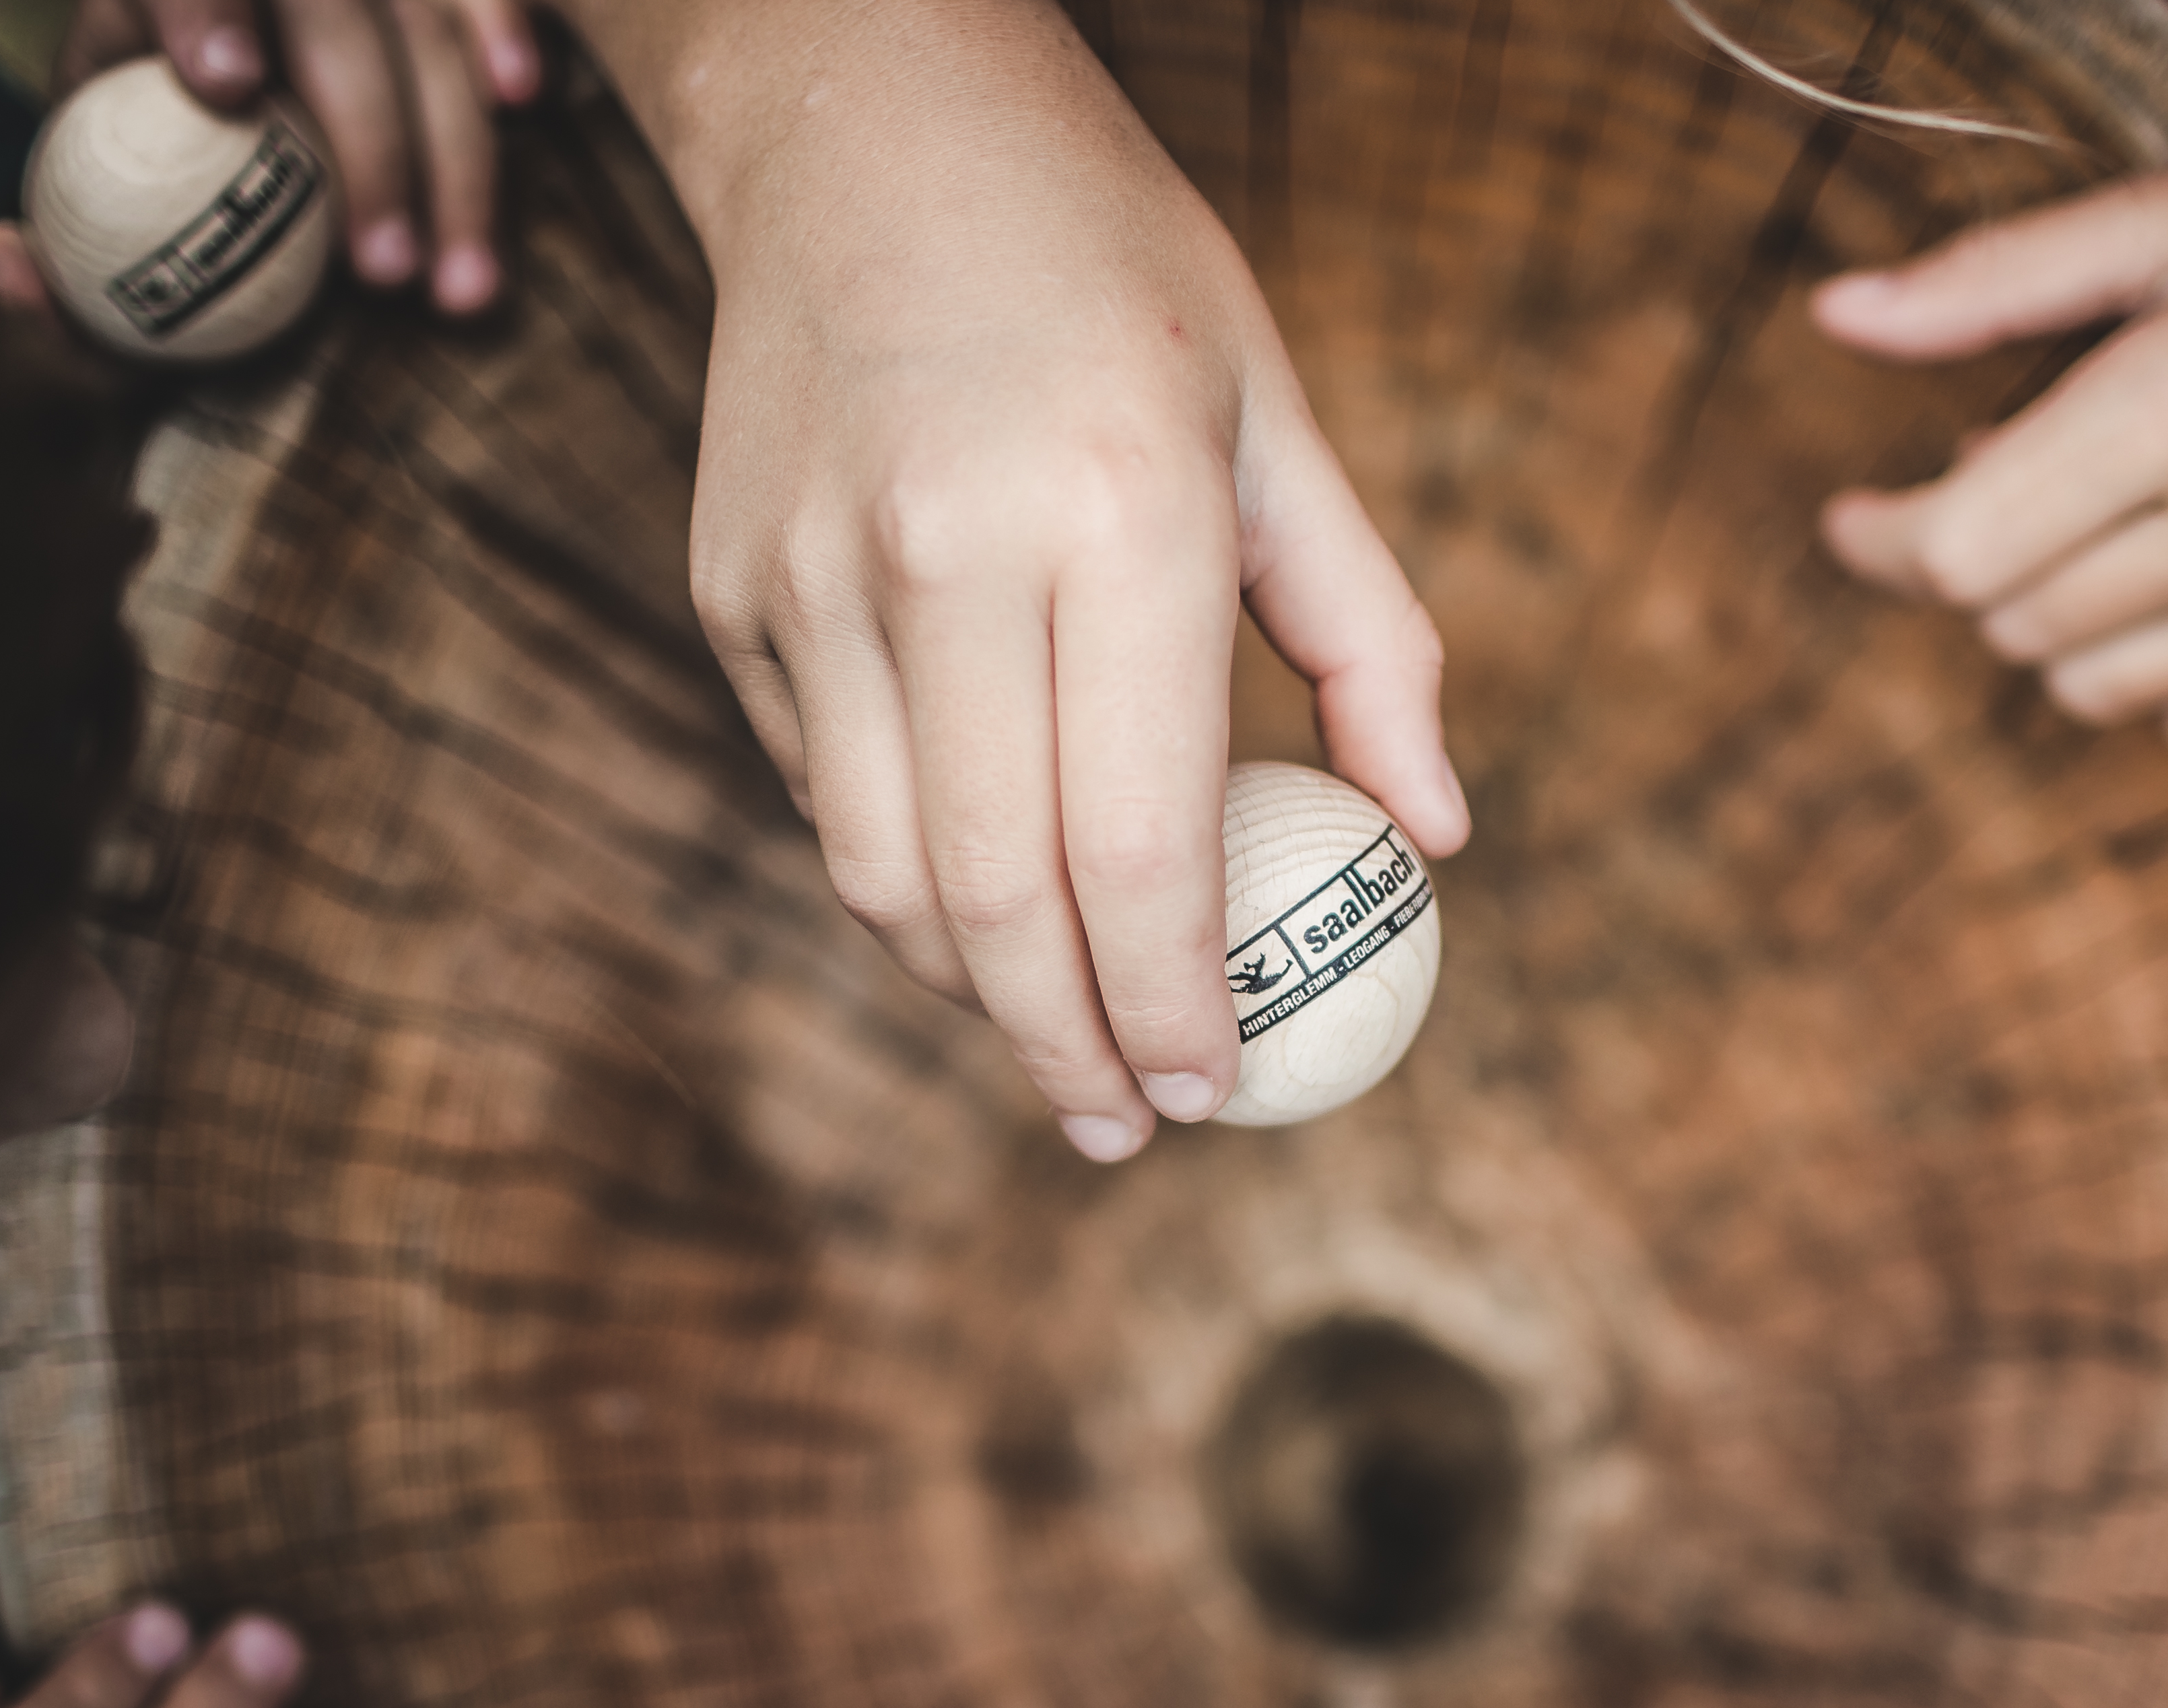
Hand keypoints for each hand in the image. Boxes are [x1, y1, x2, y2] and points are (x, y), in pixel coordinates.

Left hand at [58, 0, 543, 312]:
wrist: (218, 25)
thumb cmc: (145, 121)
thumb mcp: (79, 160)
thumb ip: (40, 232)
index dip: (205, 9)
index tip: (226, 87)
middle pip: (330, 15)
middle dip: (367, 144)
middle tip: (380, 276)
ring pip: (423, 21)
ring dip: (454, 154)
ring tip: (463, 290)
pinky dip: (508, 29)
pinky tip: (526, 101)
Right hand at [638, 0, 1466, 1157]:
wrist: (861, 119)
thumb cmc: (1112, 271)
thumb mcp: (1277, 421)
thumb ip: (1367, 638)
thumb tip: (1436, 840)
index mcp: (1114, 512)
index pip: (1139, 846)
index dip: (1177, 1004)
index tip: (1217, 1090)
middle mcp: (943, 554)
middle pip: (996, 901)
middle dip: (1070, 1052)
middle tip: (1130, 1128)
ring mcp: (811, 580)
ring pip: (881, 879)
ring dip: (975, 996)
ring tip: (1058, 1045)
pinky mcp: (730, 591)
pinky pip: (825, 794)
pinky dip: (903, 882)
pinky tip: (976, 903)